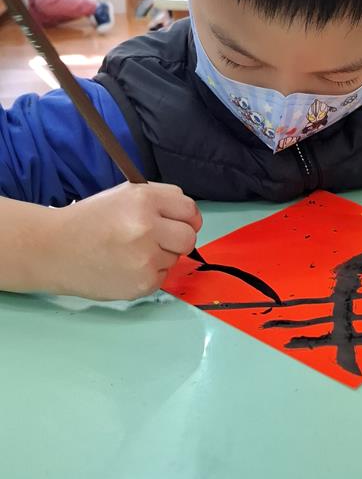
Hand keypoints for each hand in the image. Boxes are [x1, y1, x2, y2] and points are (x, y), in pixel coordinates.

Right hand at [50, 182, 201, 299]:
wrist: (54, 250)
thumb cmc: (89, 220)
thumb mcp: (124, 195)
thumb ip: (159, 200)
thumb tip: (189, 217)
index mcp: (144, 199)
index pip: (189, 209)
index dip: (187, 218)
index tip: (181, 223)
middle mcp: (148, 227)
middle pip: (189, 237)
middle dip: (178, 239)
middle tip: (158, 240)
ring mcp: (146, 258)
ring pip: (174, 258)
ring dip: (160, 257)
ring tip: (131, 253)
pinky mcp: (143, 283)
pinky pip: (162, 277)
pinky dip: (149, 274)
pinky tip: (126, 267)